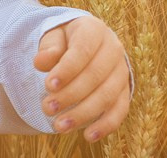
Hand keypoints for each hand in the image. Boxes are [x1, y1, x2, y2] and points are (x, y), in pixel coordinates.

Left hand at [34, 15, 130, 141]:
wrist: (83, 45)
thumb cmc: (64, 41)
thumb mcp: (53, 37)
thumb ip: (48, 47)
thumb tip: (41, 62)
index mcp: (94, 30)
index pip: (83, 50)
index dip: (67, 69)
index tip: (48, 85)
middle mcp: (113, 49)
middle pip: (95, 75)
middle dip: (70, 95)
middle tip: (47, 108)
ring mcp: (122, 72)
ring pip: (107, 96)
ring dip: (83, 113)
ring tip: (58, 126)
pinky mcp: (125, 91)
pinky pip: (120, 110)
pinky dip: (105, 125)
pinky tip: (88, 136)